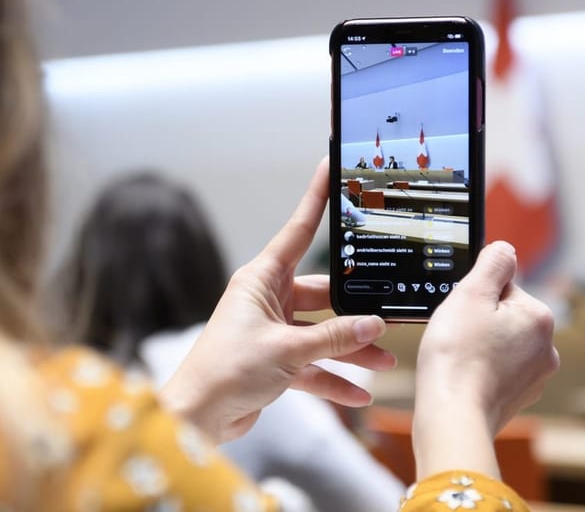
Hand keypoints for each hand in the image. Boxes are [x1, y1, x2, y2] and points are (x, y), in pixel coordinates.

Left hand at [160, 158, 396, 443]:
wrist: (197, 415)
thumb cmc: (227, 370)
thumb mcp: (289, 350)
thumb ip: (335, 338)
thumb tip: (373, 326)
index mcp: (261, 280)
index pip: (298, 231)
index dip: (316, 199)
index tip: (330, 169)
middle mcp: (266, 300)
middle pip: (321, 295)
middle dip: (354, 311)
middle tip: (387, 316)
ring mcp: (270, 331)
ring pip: (320, 334)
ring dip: (350, 350)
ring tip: (383, 363)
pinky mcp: (272, 361)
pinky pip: (311, 365)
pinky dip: (332, 379)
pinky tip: (358, 394)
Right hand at [413, 241, 559, 478]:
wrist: (452, 415)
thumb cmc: (457, 356)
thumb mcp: (470, 294)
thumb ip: (493, 263)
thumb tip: (505, 248)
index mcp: (538, 317)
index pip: (504, 287)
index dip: (474, 296)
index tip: (460, 313)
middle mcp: (545, 347)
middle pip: (503, 316)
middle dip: (478, 321)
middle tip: (456, 335)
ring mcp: (534, 376)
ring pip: (500, 344)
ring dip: (479, 346)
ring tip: (457, 358)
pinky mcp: (518, 397)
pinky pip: (497, 371)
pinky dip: (480, 370)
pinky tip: (463, 376)